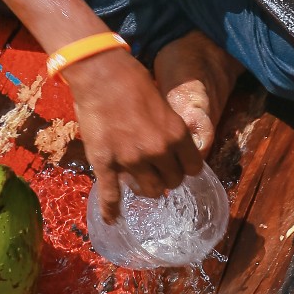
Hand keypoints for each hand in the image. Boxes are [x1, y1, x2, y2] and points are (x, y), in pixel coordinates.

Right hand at [66, 47, 202, 215]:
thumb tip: (170, 149)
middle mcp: (158, 150)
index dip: (184, 168)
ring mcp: (131, 159)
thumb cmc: (133, 82)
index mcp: (176, 134)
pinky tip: (113, 219)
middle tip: (156, 170)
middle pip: (171, 183)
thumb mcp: (163, 105)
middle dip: (165, 178)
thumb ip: (167, 131)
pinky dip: (111, 210)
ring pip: (148, 191)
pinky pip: (111, 195)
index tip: (176, 165)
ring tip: (139, 181)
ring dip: (146, 188)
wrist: (101, 73)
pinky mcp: (105, 163)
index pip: (192, 169)